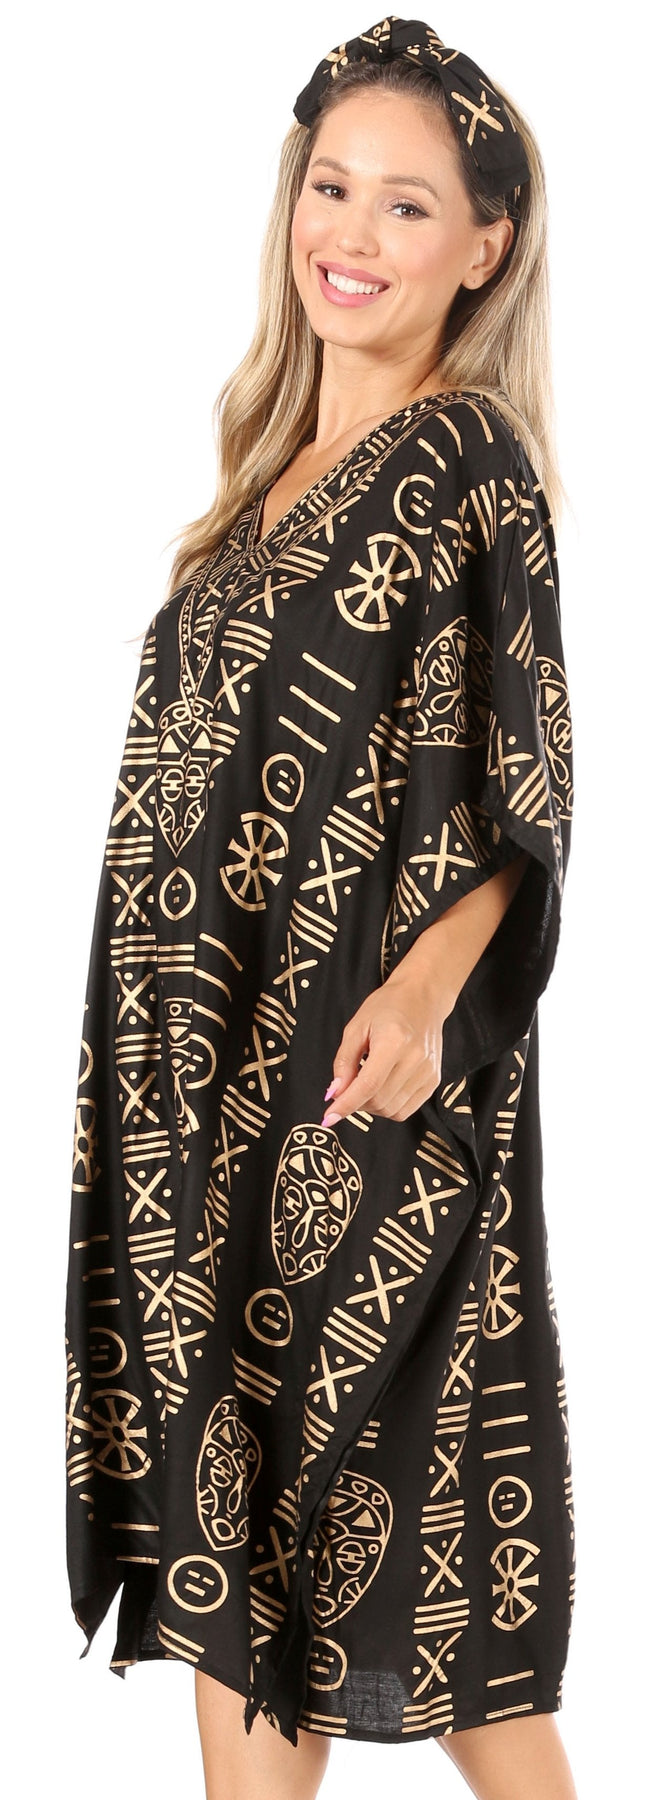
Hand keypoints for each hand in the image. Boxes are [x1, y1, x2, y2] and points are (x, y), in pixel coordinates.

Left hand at [320, 971, 453, 1127]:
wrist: (423, 997)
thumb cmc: (388, 1006)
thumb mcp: (356, 1027)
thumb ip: (344, 1062)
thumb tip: (334, 1093)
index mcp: (395, 1042)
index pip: (368, 1085)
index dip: (346, 1104)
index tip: (328, 1117)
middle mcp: (415, 1059)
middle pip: (379, 1100)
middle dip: (356, 1102)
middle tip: (346, 1088)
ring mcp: (428, 1072)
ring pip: (391, 1110)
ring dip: (371, 1106)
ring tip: (366, 1084)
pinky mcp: (434, 1081)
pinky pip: (405, 1110)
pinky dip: (388, 1107)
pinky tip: (382, 1089)